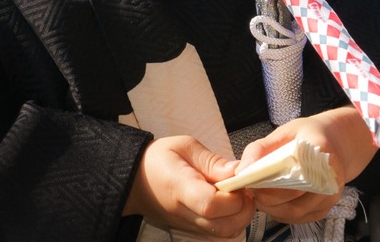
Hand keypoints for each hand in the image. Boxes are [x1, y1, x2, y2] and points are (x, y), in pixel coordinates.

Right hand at [124, 135, 254, 239]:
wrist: (133, 181)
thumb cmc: (157, 159)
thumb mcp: (184, 146)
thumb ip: (212, 161)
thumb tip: (238, 171)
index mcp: (180, 187)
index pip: (211, 204)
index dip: (233, 197)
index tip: (241, 181)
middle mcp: (184, 212)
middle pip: (222, 226)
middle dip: (244, 209)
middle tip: (246, 188)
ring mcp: (188, 225)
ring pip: (223, 233)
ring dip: (240, 217)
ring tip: (239, 194)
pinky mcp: (191, 229)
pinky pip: (217, 233)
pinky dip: (231, 221)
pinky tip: (230, 202)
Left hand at [236, 107, 375, 224]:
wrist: (335, 143)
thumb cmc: (307, 136)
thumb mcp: (284, 131)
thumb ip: (260, 148)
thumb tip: (242, 169)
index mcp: (322, 152)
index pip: (295, 173)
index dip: (272, 182)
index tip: (254, 181)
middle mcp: (331, 177)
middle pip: (295, 197)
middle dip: (268, 198)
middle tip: (252, 191)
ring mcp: (329, 195)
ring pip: (296, 212)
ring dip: (273, 208)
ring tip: (260, 197)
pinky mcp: (325, 208)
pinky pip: (301, 218)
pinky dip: (283, 214)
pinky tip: (273, 203)